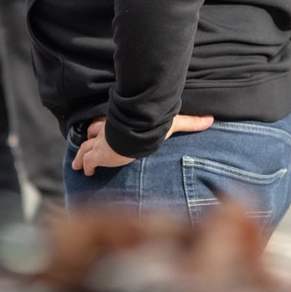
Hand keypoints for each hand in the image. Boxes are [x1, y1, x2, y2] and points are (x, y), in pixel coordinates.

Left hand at [72, 114, 214, 175]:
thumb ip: (191, 122)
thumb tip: (211, 119)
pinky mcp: (98, 155)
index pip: (111, 123)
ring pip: (87, 148)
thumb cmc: (152, 126)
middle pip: (94, 133)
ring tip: (79, 164)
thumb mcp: (172, 124)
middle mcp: (110, 131)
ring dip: (83, 155)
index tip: (100, 131)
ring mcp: (102, 143)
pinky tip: (84, 171)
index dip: (104, 127)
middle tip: (87, 147)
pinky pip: (87, 160)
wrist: (135, 132)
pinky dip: (84, 165)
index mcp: (123, 123)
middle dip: (91, 140)